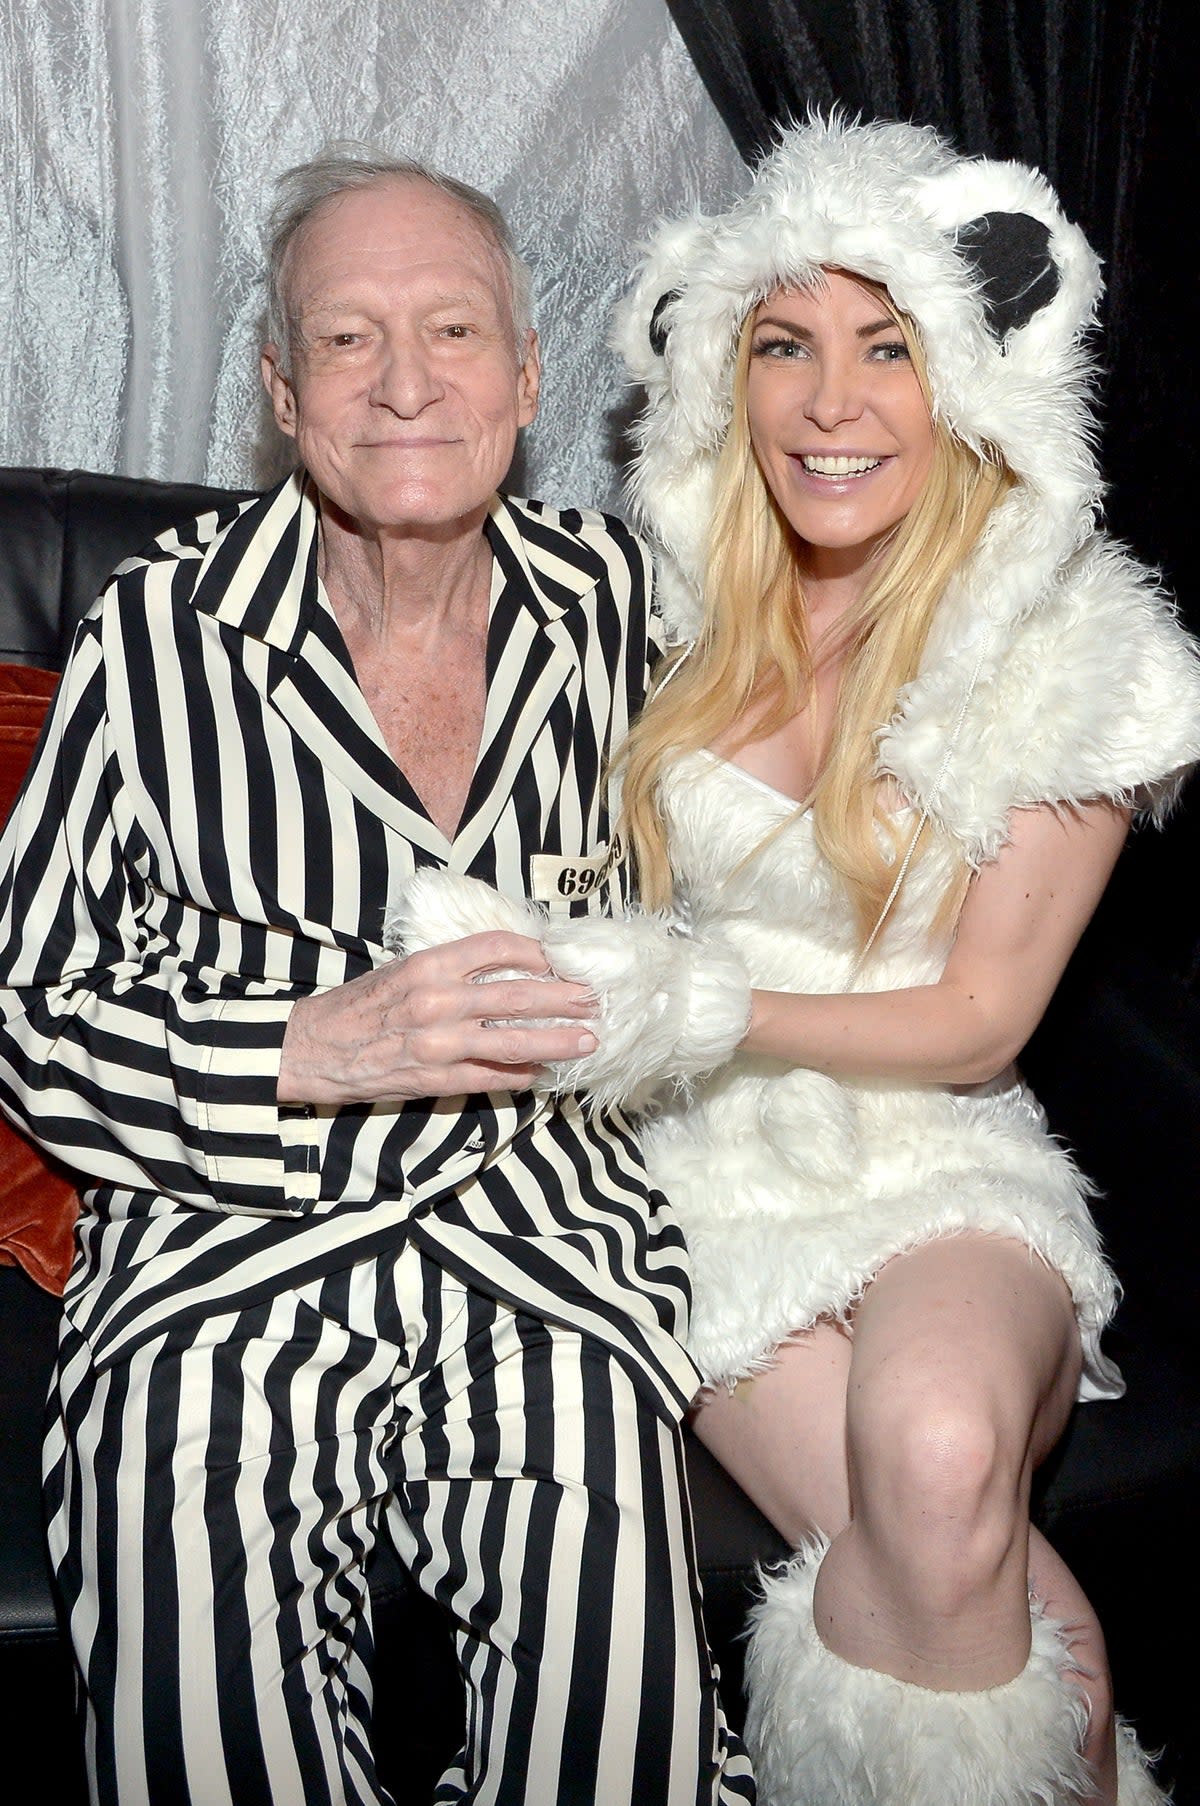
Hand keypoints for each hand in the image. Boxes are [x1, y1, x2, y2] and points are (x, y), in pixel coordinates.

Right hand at [278, 932, 597, 1106]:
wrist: (313, 1049)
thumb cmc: (359, 1007)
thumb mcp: (401, 970)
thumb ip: (449, 968)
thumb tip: (503, 968)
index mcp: (429, 965)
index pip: (498, 947)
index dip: (537, 952)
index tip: (560, 959)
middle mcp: (438, 1001)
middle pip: (519, 995)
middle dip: (565, 998)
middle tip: (595, 1000)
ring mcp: (440, 1043)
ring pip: (514, 1041)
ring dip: (557, 1040)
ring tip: (587, 1040)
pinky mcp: (436, 1079)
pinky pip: (492, 1077)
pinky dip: (522, 1076)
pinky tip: (545, 1073)